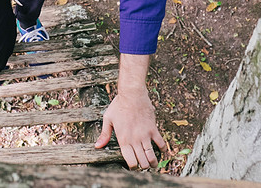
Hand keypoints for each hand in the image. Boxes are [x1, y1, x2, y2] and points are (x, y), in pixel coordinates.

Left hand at [94, 53, 166, 168]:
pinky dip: (162, 148)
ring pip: (152, 155)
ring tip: (153, 164)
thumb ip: (104, 134)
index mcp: (123, 139)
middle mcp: (135, 140)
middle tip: (143, 166)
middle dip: (143, 167)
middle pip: (142, 162)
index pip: (131, 161)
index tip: (133, 166)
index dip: (133, 167)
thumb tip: (97, 146)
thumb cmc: (118, 105)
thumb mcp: (108, 119)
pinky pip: (161, 142)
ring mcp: (145, 135)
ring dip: (153, 162)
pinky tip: (160, 149)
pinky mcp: (153, 129)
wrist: (132, 94)